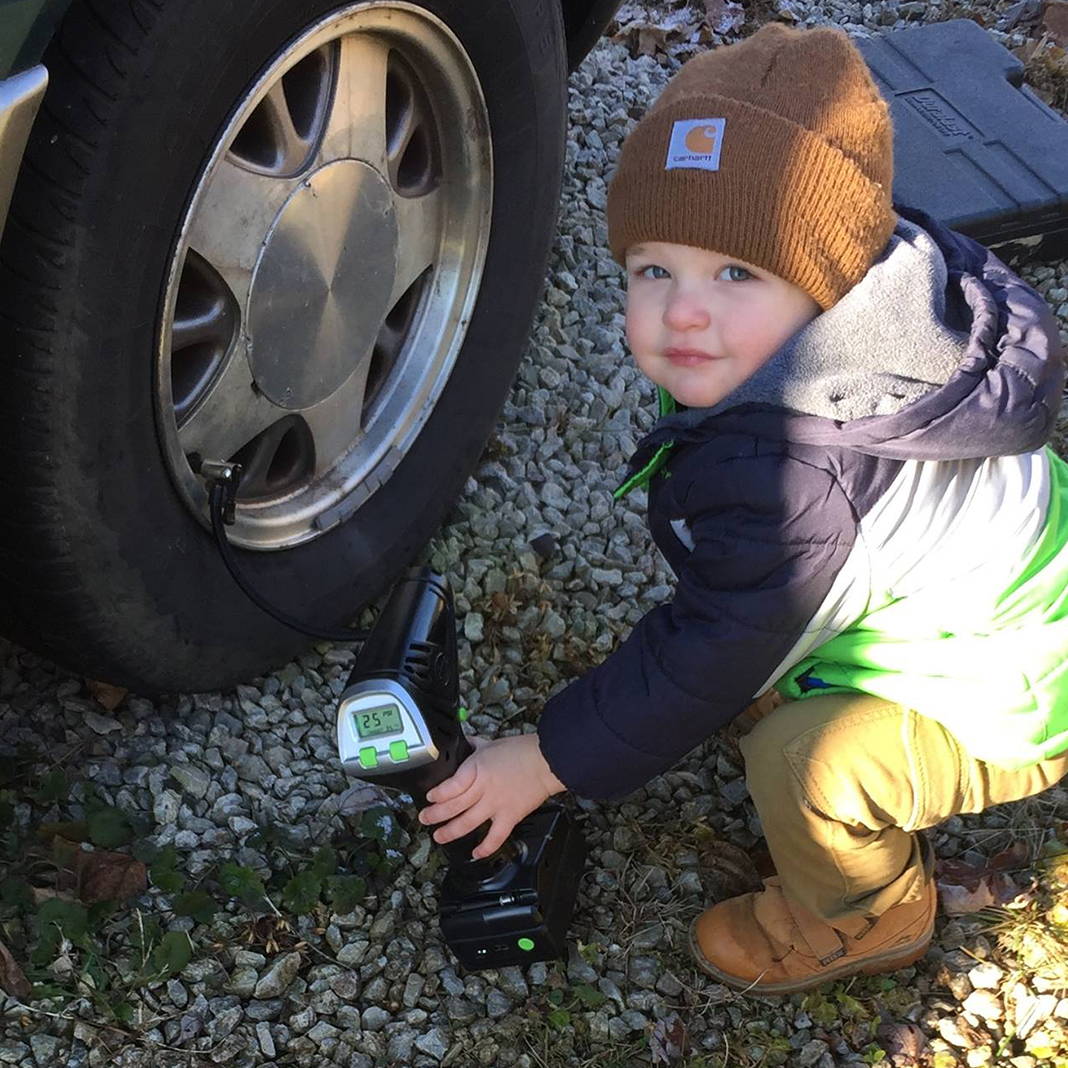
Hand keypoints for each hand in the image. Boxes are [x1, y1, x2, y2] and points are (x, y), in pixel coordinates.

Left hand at [418, 733, 565, 859]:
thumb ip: (474, 747)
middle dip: (436, 814)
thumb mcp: (491, 744)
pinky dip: (485, 848)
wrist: (546, 762)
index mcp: (477, 769)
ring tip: (439, 836)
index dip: (438, 794)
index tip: (430, 797)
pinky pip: (495, 837)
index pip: (452, 785)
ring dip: (451, 832)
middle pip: (454, 805)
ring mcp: (496, 805)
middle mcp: (483, 789)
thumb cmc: (521, 751)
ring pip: (468, 823)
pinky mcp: (510, 817)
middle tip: (425, 818)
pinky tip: (475, 853)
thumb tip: (464, 744)